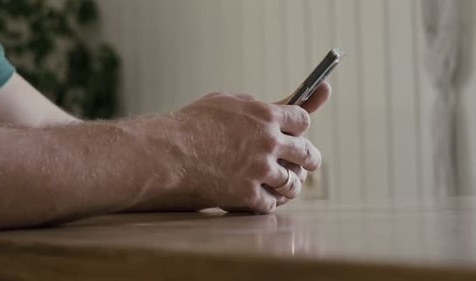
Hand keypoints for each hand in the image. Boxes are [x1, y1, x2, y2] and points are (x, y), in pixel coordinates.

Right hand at [158, 82, 330, 213]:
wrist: (166, 153)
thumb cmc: (191, 124)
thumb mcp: (226, 102)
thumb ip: (254, 105)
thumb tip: (271, 106)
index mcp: (265, 115)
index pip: (303, 120)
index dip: (301, 127)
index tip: (299, 133)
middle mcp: (269, 142)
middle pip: (307, 153)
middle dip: (309, 158)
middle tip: (308, 163)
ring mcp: (259, 170)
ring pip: (292, 182)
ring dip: (290, 184)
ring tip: (286, 185)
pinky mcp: (247, 194)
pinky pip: (271, 203)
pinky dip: (268, 202)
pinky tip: (263, 198)